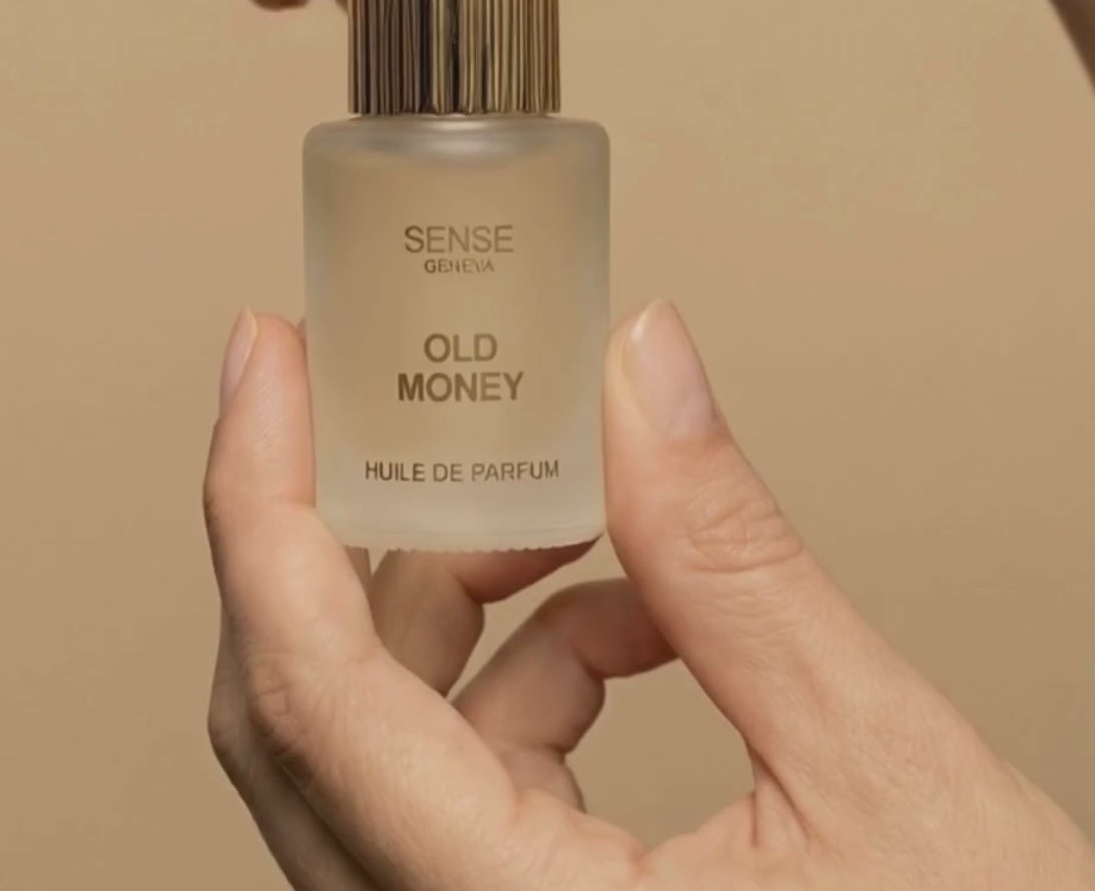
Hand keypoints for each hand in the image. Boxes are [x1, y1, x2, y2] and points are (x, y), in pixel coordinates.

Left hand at [203, 307, 1092, 889]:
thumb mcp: (878, 776)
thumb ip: (734, 566)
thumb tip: (640, 377)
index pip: (310, 695)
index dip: (261, 502)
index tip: (268, 359)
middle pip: (305, 710)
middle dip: (345, 528)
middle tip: (376, 395)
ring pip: (376, 740)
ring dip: (457, 600)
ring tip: (566, 510)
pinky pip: (456, 780)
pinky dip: (524, 673)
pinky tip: (630, 620)